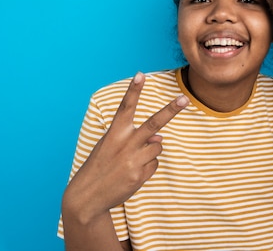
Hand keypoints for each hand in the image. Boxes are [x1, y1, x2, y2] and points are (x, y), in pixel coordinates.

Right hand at [62, 72, 188, 223]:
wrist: (87, 197)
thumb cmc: (102, 166)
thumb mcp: (113, 147)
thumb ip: (135, 138)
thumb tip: (159, 138)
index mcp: (114, 133)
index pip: (125, 107)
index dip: (133, 90)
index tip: (140, 74)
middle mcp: (124, 144)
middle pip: (153, 123)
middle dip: (171, 110)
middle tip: (185, 99)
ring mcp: (132, 160)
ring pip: (158, 145)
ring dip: (151, 151)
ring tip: (131, 161)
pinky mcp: (139, 175)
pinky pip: (154, 163)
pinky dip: (147, 167)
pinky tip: (131, 174)